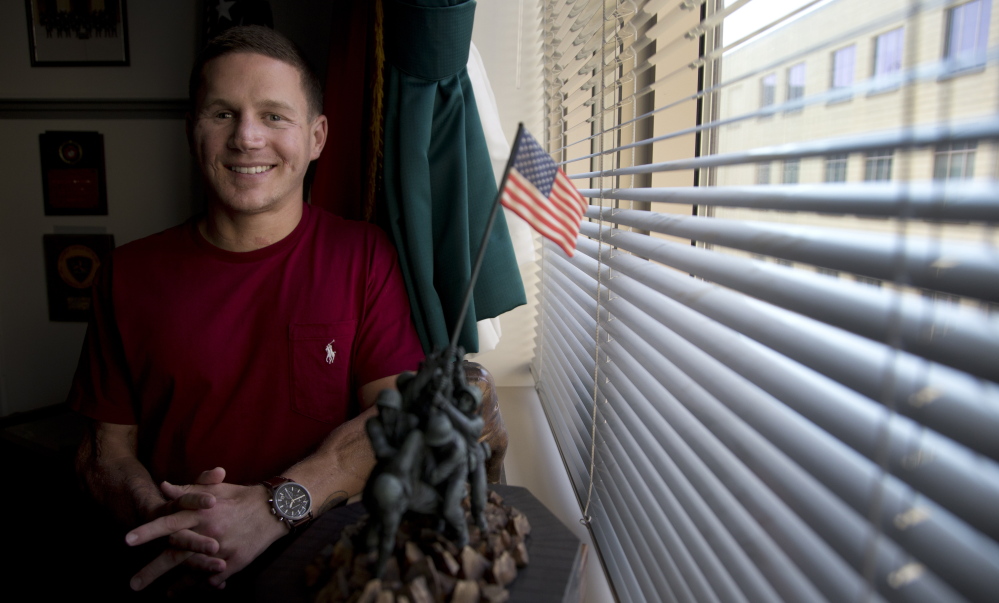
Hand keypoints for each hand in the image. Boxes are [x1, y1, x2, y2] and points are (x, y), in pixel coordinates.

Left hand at [126, 467, 286, 589]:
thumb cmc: (240, 497)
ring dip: (177, 586)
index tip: (127, 540)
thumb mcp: (214, 490)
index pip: (169, 522)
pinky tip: (196, 590)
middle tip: (133, 584)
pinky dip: (205, 584)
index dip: (148, 531)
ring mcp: (222, 549)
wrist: (274, 508)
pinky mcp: (236, 561)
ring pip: (194, 572)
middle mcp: (209, 532)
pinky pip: (215, 578)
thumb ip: (187, 490)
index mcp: (201, 513)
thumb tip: (162, 486)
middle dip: (152, 571)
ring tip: (164, 596)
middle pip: (175, 555)